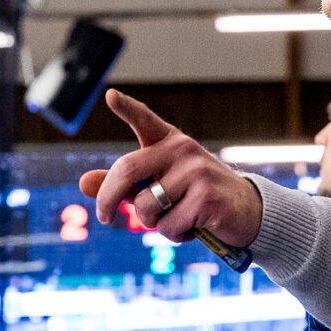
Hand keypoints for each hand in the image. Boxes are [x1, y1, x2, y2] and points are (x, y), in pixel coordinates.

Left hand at [78, 89, 262, 247]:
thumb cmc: (196, 197)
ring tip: (177, 218)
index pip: (145, 121)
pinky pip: (168, 226)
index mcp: (170, 142)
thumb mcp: (159, 186)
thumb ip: (123, 184)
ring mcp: (196, 172)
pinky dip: (176, 235)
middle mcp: (182, 150)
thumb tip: (83, 182)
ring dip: (153, 224)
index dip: (127, 108)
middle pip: (127, 171)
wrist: (247, 212)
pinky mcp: (207, 198)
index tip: (110, 96)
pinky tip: (195, 227)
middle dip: (107, 199)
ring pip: (145, 207)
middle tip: (104, 218)